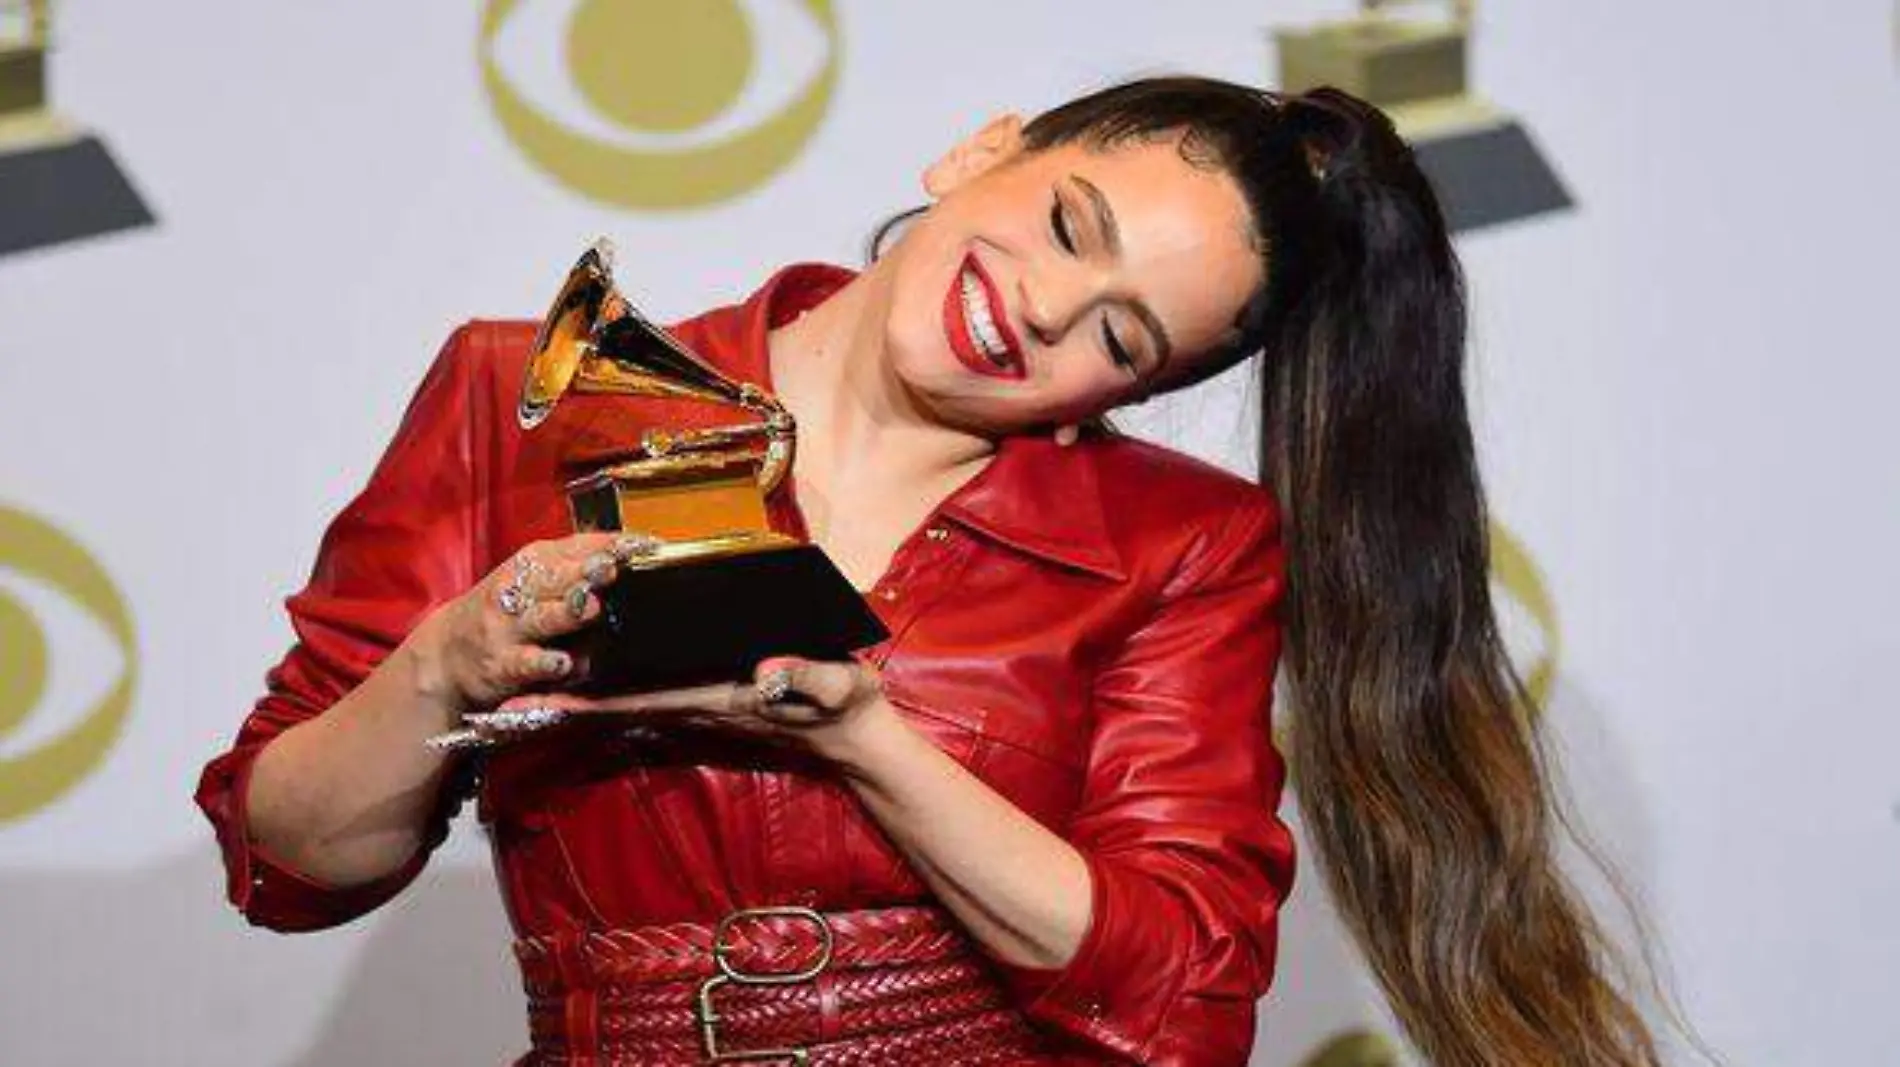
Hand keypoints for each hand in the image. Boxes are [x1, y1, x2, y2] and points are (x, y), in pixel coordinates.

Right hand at [407, 532, 658, 713]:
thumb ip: (577, 561)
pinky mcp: (503, 665)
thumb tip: (634, 545)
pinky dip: (543, 663)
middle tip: (610, 568)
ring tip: (590, 608)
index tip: (642, 545)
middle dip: (583, 573)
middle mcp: (519, 590)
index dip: (609, 547)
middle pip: (553, 578)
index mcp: (533, 562)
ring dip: (565, 614)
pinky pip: (526, 663)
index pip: (576, 547)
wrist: (446, 652)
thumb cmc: (506, 610)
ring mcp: (509, 629)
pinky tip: (561, 663)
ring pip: (541, 618)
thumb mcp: (536, 577)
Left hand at [451, 656, 886, 758]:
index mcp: (715, 697)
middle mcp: (695, 704)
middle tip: (495, 703)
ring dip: (573, 699)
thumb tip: (771, 668)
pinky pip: (647, 698)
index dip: (585, 700)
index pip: (638, 701)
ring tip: (516, 694)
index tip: (532, 699)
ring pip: (624, 703)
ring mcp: (699, 704)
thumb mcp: (837, 688)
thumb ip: (807, 678)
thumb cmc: (849, 709)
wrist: (857, 739)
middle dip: (557, 703)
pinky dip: (608, 694)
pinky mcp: (709, 699)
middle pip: (614, 706)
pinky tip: (583, 683)